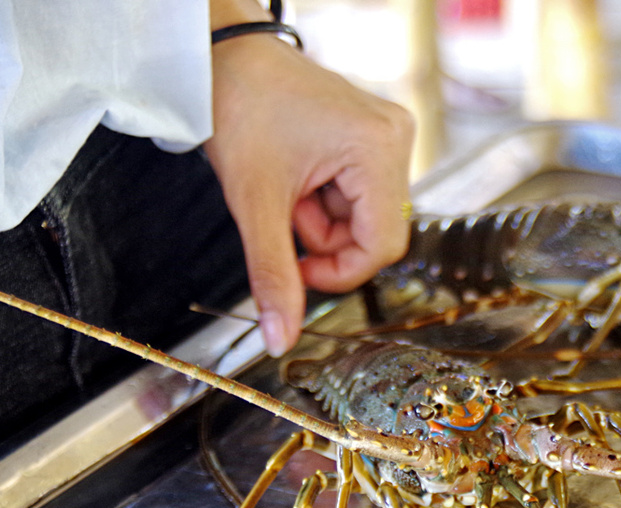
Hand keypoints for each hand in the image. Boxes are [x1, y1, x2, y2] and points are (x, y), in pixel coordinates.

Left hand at [204, 13, 413, 354]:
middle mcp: (397, 138)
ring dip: (322, 218)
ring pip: (365, 216)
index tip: (297, 265)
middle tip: (285, 209)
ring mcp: (390, 133)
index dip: (339, 270)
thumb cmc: (239, 106)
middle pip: (375, 232)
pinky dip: (326, 198)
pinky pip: (360, 192)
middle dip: (325, 236)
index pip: (382, 245)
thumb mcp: (255, 202)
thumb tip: (280, 340)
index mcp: (378, 149)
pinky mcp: (376, 134)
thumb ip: (273, 275)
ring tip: (288, 183)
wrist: (223, 55)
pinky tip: (301, 172)